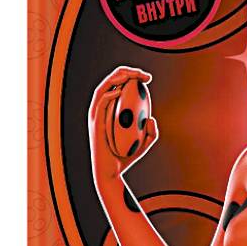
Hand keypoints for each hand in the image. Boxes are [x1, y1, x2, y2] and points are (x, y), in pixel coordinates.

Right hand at [88, 66, 158, 181]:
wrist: (113, 173)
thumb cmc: (127, 157)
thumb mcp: (145, 143)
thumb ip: (151, 132)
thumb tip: (151, 119)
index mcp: (111, 111)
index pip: (118, 86)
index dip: (131, 76)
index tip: (148, 78)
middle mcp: (101, 111)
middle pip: (110, 83)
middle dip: (125, 72)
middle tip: (142, 74)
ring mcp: (96, 117)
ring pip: (102, 90)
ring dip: (116, 79)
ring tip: (131, 75)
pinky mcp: (95, 124)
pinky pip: (100, 106)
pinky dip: (109, 95)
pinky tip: (121, 91)